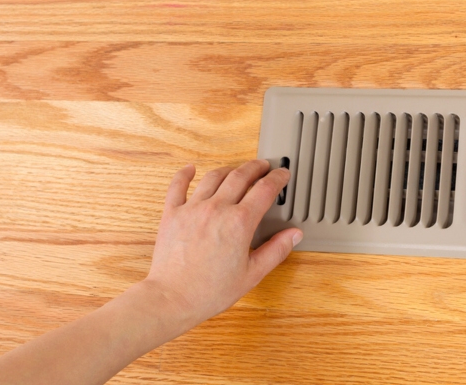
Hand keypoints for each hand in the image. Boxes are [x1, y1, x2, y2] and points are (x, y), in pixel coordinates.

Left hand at [144, 159, 302, 328]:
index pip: (265, 189)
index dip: (277, 178)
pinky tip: (190, 169)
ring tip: (236, 170)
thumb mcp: (252, 274)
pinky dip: (184, 174)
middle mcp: (217, 209)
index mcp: (239, 222)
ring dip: (229, 169)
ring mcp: (192, 208)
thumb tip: (294, 235)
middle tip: (263, 166)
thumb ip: (276, 250)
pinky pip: (177, 186)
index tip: (282, 175)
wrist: (173, 298)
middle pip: (241, 176)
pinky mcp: (172, 213)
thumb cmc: (210, 291)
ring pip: (213, 177)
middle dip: (256, 167)